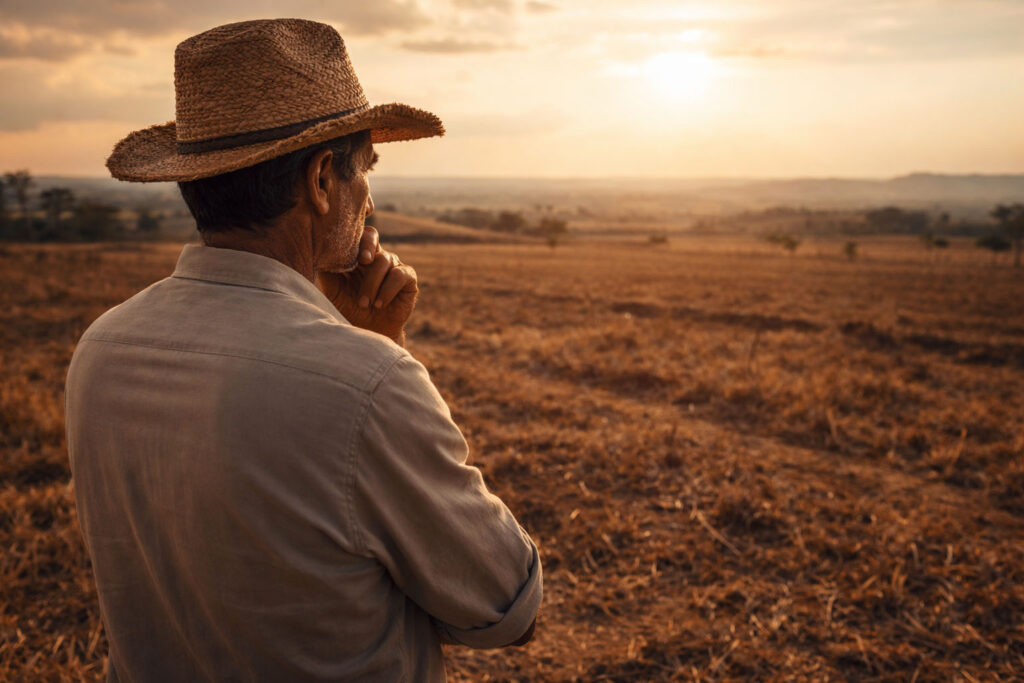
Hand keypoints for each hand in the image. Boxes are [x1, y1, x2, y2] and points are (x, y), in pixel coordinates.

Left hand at [317, 226, 417, 345]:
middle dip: (367, 245)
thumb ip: (328, 271)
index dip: (351, 236)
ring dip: (372, 283)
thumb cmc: (349, 308)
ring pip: (383, 260)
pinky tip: (378, 304)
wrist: (368, 331)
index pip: (354, 235)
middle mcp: (375, 255)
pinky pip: (399, 275)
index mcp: (356, 255)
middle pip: (371, 235)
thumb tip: (322, 254)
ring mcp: (393, 265)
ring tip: (363, 303)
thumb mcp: (333, 290)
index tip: (344, 249)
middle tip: (363, 261)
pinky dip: (387, 290)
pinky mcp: (408, 278)